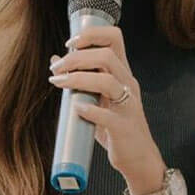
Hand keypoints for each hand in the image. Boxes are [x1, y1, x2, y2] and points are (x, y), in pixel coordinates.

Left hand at [48, 26, 164, 187]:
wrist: (138, 159)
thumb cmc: (116, 128)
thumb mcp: (99, 99)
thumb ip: (80, 79)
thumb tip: (55, 60)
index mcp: (122, 74)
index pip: (114, 38)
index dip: (92, 34)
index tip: (70, 43)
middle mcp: (128, 85)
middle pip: (107, 56)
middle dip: (76, 57)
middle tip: (57, 69)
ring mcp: (128, 106)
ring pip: (107, 81)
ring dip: (78, 79)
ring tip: (58, 83)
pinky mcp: (124, 127)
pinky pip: (108, 115)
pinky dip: (90, 111)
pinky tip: (76, 110)